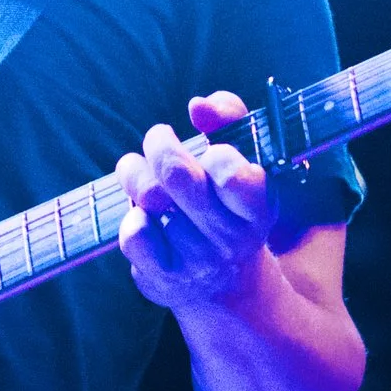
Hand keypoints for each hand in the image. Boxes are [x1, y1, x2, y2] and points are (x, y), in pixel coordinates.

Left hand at [116, 90, 274, 311]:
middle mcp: (231, 238)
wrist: (226, 284)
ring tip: (139, 173)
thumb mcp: (244, 159)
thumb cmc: (229, 203)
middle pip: (177, 176)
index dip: (216, 155)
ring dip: (136, 176)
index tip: (209, 150)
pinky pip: (134, 234)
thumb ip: (230, 119)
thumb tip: (199, 106)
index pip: (234, 176)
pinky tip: (143, 215)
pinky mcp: (166, 279)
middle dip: (159, 145)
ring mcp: (198, 262)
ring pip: (150, 200)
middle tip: (159, 139)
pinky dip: (131, 216)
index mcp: (258, 206)